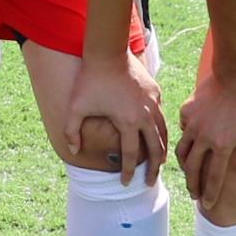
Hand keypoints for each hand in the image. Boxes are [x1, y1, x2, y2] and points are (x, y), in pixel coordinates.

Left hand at [62, 50, 166, 183]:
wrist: (108, 51)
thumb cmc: (91, 80)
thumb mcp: (76, 107)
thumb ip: (72, 131)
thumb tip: (72, 151)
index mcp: (128, 122)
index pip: (129, 154)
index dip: (127, 171)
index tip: (125, 183)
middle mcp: (145, 115)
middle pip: (154, 149)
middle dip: (152, 169)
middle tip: (149, 182)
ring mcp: (153, 103)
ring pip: (163, 133)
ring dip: (161, 150)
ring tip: (158, 163)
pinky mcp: (156, 91)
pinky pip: (162, 115)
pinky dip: (161, 129)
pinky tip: (157, 135)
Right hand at [172, 58, 235, 218]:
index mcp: (223, 145)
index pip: (214, 178)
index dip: (211, 194)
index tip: (209, 205)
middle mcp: (204, 137)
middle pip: (193, 168)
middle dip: (193, 184)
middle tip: (194, 194)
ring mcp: (193, 122)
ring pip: (183, 150)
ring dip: (185, 165)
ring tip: (188, 173)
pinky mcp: (188, 109)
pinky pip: (183, 129)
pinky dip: (185, 139)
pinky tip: (190, 142)